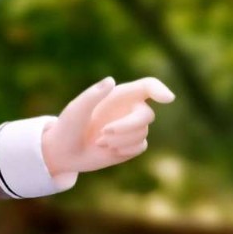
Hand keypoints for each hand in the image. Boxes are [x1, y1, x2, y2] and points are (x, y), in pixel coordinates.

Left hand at [41, 75, 174, 176]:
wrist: (64, 152)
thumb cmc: (68, 127)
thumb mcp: (76, 110)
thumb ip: (92, 95)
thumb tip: (111, 81)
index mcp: (119, 95)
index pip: (147, 86)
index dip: (160, 90)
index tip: (168, 99)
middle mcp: (129, 109)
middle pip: (147, 115)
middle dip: (126, 126)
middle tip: (102, 133)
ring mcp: (133, 128)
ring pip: (142, 133)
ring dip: (119, 140)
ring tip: (98, 141)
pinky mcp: (133, 145)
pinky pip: (140, 146)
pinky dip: (123, 149)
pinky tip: (108, 149)